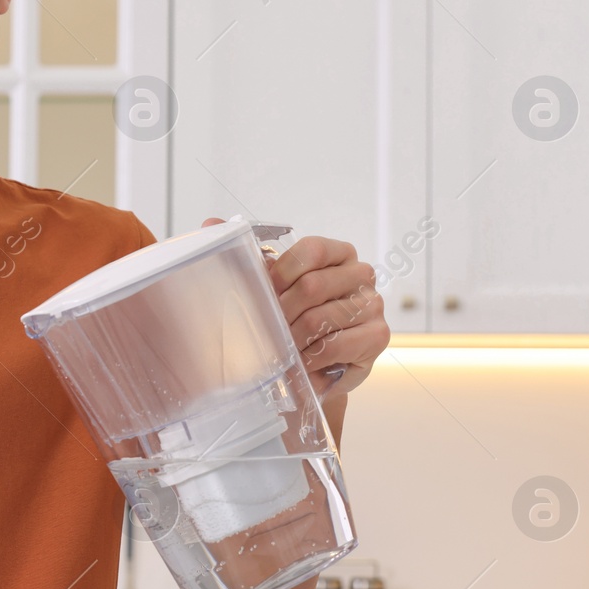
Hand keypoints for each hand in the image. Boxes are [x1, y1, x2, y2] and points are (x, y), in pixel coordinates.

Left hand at [201, 218, 388, 397]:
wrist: (314, 364)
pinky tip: (301, 362)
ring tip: (282, 349)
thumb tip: (211, 223)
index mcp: (337, 253)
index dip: (282, 272)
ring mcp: (372, 305)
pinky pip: (336, 346)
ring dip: (292, 340)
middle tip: (268, 329)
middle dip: (282, 312)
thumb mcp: (271, 286)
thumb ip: (245, 254)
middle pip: (313, 286)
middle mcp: (360, 274)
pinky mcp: (377, 336)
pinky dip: (310, 358)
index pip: (312, 249)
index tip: (265, 292)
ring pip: (320, 319)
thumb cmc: (294, 319)